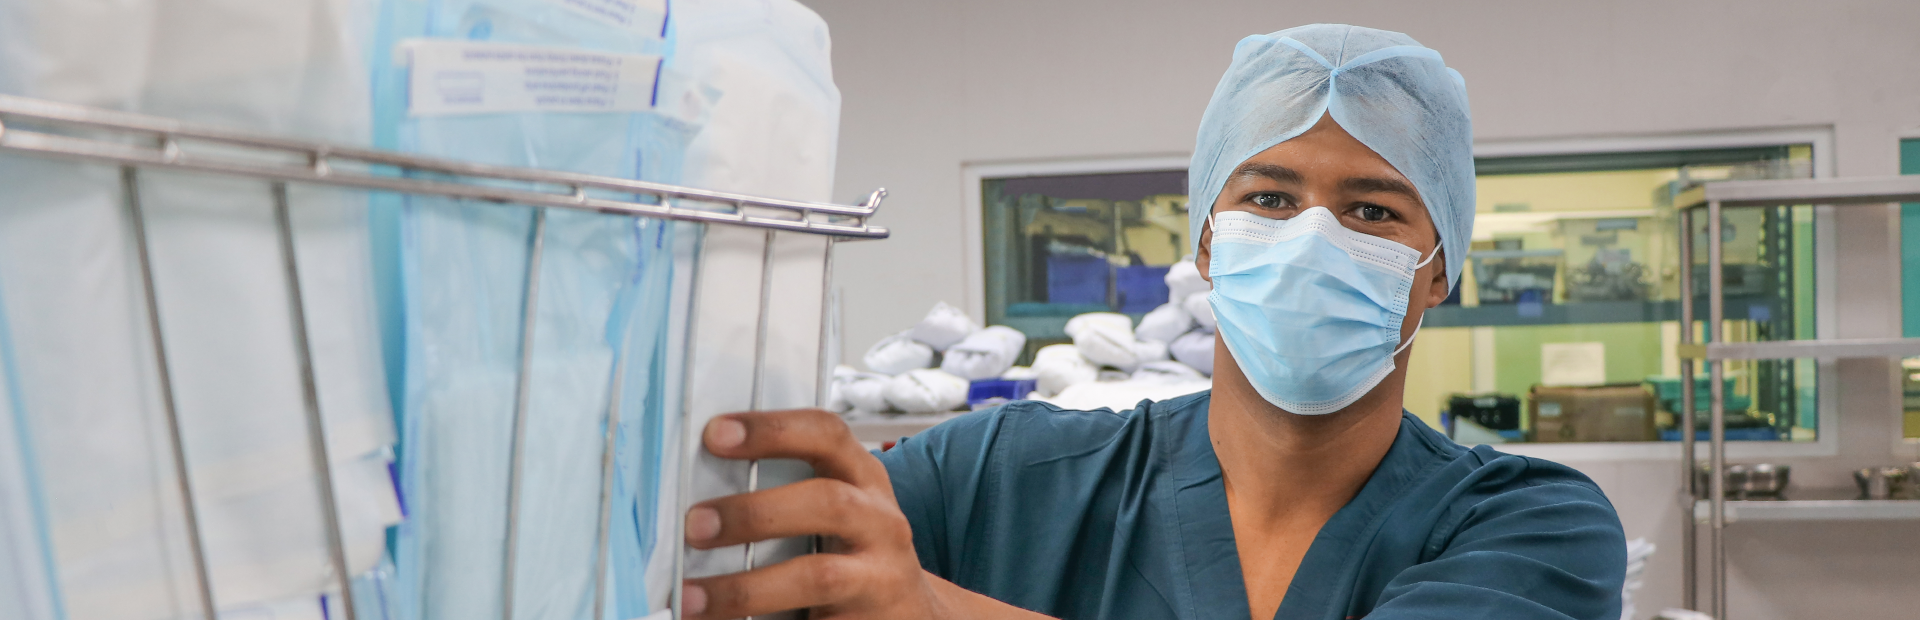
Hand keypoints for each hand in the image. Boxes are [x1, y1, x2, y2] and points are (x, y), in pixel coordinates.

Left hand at [682, 409, 945, 619]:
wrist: (910, 614)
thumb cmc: (854, 552)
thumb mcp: (837, 511)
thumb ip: (787, 494)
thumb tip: (694, 498)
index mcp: (864, 479)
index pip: (827, 435)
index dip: (773, 430)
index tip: (715, 434)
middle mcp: (881, 522)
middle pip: (826, 502)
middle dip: (754, 513)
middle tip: (694, 526)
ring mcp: (881, 577)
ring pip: (820, 576)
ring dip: (747, 588)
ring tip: (693, 598)